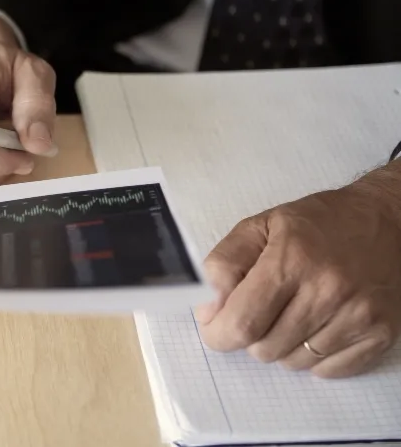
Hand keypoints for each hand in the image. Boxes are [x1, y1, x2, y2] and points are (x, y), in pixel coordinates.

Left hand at [195, 163, 400, 377]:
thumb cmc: (316, 223)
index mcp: (291, 261)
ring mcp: (358, 317)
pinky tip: (318, 325)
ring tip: (293, 312)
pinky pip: (328, 370)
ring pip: (294, 362)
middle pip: (265, 348)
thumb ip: (224, 266)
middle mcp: (328, 292)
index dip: (218, 334)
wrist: (386, 220)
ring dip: (282, 345)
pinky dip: (314, 356)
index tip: (215, 327)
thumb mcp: (259, 227)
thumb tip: (208, 311)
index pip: (242, 323)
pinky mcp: (382, 334)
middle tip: (261, 309)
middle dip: (251, 335)